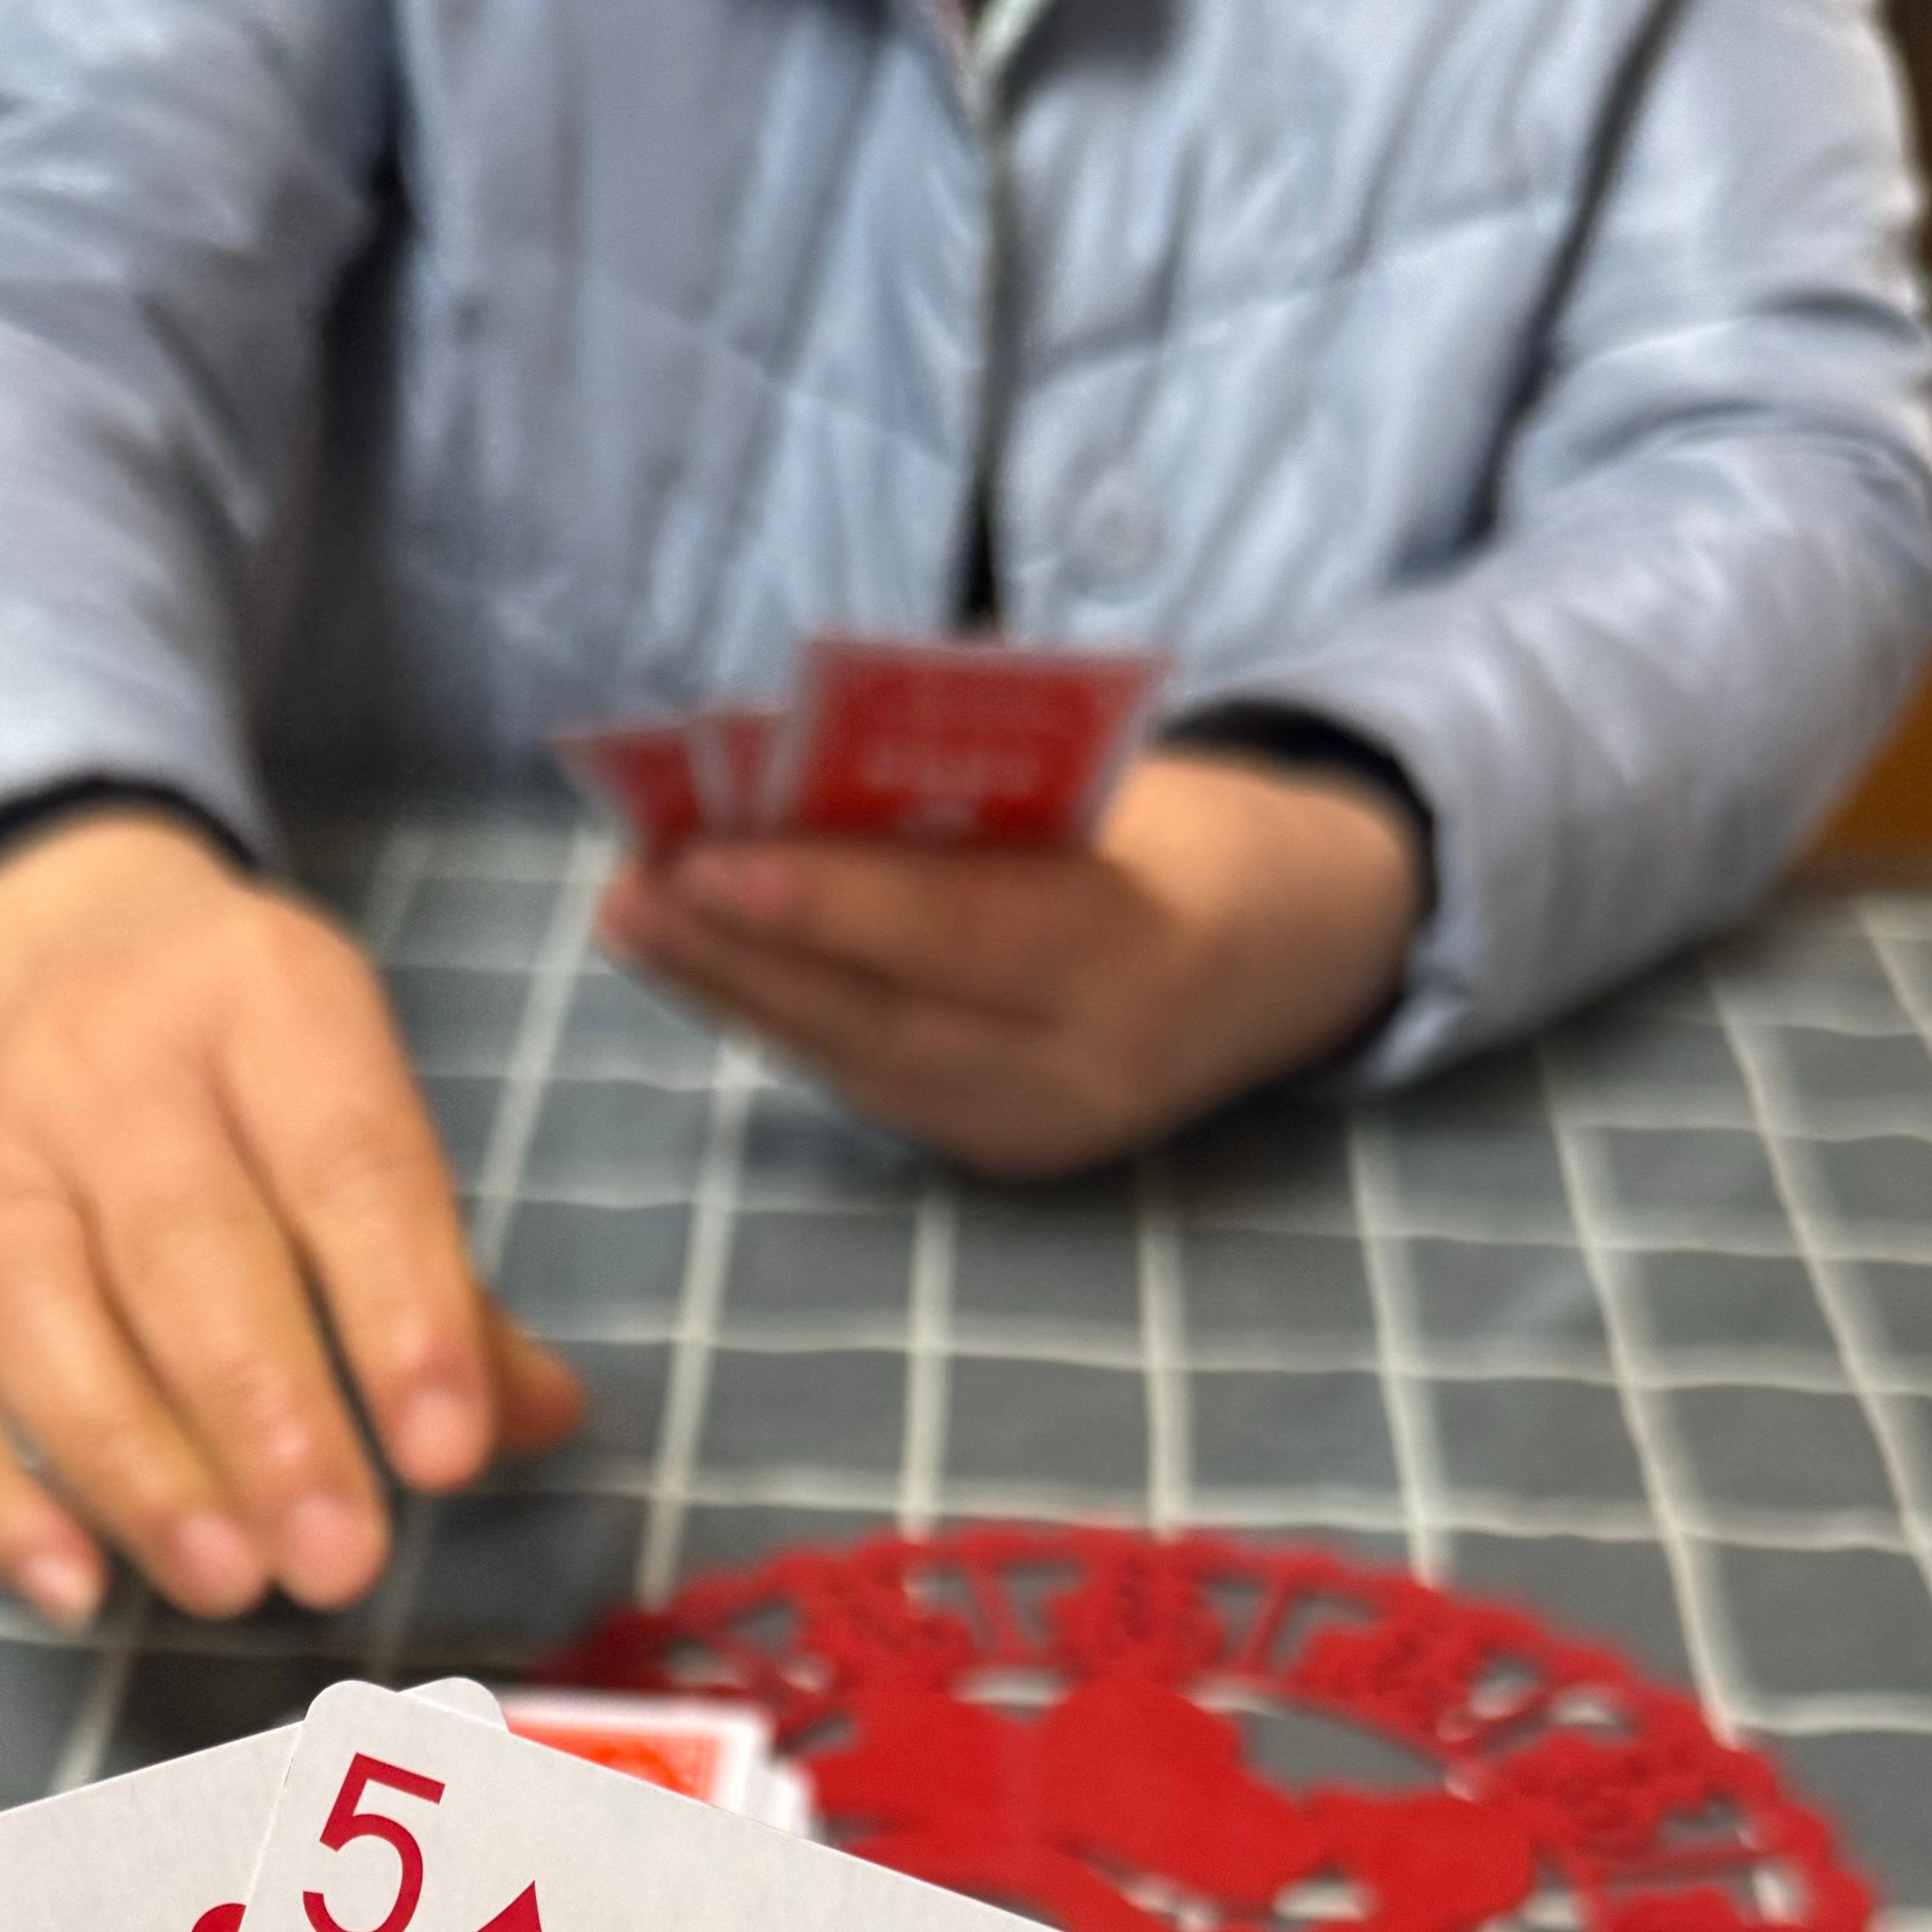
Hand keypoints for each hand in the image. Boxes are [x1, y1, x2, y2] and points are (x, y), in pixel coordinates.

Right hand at [0, 813, 586, 1623]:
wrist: (47, 954)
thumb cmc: (248, 1082)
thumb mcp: (359, 1111)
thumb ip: (447, 1281)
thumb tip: (539, 1421)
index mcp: (259, 1001)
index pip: (342, 1160)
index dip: (400, 1312)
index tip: (449, 1459)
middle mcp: (104, 1064)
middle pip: (180, 1245)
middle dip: (266, 1416)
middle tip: (341, 1560)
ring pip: (36, 1315)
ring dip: (133, 1466)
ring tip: (228, 1583)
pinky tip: (74, 1588)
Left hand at [596, 747, 1425, 1178]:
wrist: (1302, 954)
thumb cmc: (1194, 830)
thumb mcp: (1116, 787)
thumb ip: (977, 799)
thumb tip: (792, 773)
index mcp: (1144, 953)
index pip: (960, 929)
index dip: (825, 900)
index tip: (703, 856)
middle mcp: (1089, 1071)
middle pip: (884, 1020)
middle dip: (742, 957)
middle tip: (629, 886)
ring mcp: (1044, 1133)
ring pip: (861, 1064)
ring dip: (736, 993)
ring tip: (635, 918)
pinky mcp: (1007, 1158)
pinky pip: (875, 1084)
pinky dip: (788, 1021)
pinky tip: (707, 967)